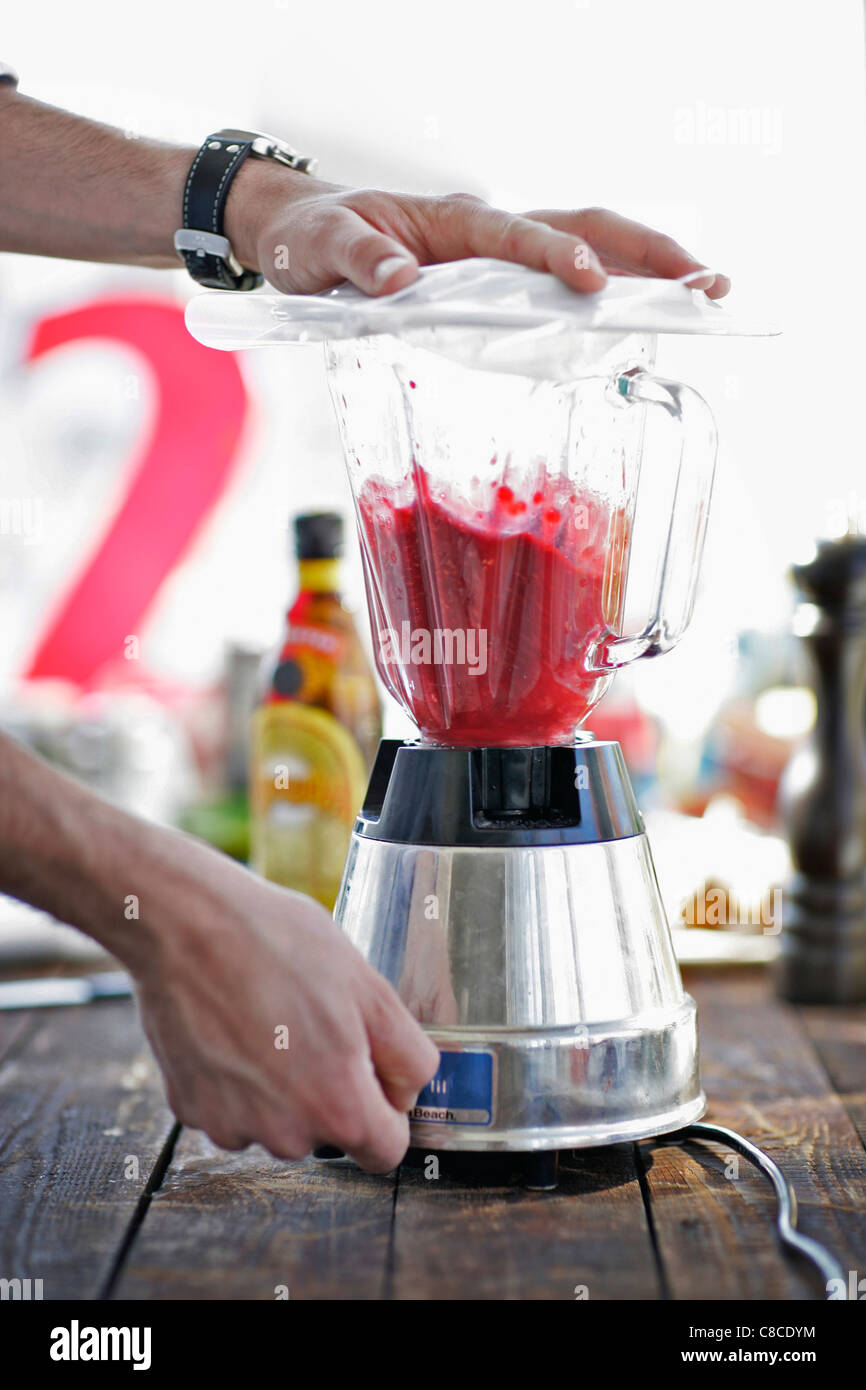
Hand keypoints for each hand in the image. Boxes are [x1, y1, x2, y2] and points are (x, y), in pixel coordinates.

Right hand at [129, 828, 438, 1171]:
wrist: (189, 926)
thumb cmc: (279, 945)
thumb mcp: (370, 988)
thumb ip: (407, 1055)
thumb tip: (407, 1091)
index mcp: (340, 1108)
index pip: (385, 1151)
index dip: (386, 1109)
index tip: (371, 1074)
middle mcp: (286, 1133)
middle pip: (329, 1132)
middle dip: (329, 1089)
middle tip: (311, 1022)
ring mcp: (232, 1125)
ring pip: (278, 1120)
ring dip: (281, 1084)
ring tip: (268, 1018)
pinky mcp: (191, 1109)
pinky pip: (232, 1107)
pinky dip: (236, 1077)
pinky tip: (233, 1027)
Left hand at [225, 165, 729, 299]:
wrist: (309, 238)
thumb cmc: (317, 237)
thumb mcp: (320, 246)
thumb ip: (357, 259)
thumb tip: (396, 282)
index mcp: (451, 220)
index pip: (516, 234)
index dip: (556, 256)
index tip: (590, 283)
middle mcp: (491, 233)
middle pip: (584, 227)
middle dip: (646, 253)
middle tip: (705, 284)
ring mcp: (503, 257)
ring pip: (589, 248)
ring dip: (647, 272)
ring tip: (705, 298)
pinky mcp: (502, 283)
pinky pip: (566, 286)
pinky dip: (615, 296)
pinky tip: (650, 323)